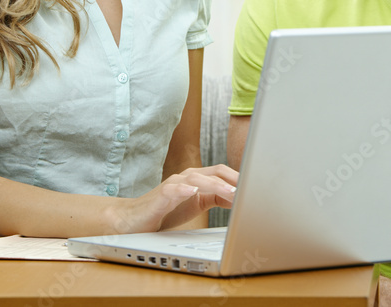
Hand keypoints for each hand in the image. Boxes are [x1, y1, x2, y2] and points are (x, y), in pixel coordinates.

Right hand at [109, 164, 238, 232]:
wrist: (135, 219)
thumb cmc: (166, 210)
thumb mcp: (197, 204)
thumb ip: (216, 198)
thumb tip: (238, 196)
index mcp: (197, 179)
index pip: (222, 172)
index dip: (239, 178)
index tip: (255, 186)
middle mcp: (186, 178)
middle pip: (214, 171)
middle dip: (233, 179)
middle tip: (249, 189)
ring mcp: (173, 184)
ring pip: (197, 178)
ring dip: (215, 184)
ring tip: (230, 191)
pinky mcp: (160, 196)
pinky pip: (173, 189)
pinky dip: (184, 189)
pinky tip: (193, 192)